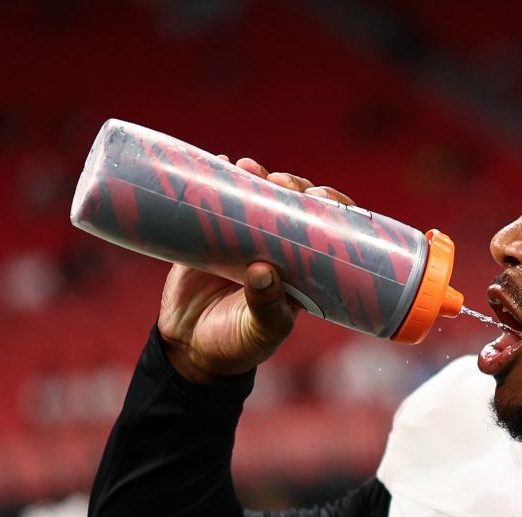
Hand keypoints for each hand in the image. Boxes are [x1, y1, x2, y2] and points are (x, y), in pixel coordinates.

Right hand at [157, 157, 356, 383]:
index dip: (330, 208)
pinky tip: (222, 162)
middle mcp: (277, 248)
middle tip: (282, 182)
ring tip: (250, 167)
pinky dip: (219, 178)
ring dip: (258, 176)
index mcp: (303, 269)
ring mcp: (244, 238)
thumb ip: (265, 305)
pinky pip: (215, 201)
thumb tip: (262, 272)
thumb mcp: (261, 330)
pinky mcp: (209, 235)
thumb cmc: (239, 344)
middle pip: (293, 205)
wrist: (190, 349)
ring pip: (258, 196)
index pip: (326, 230)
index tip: (325, 197)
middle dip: (293, 186)